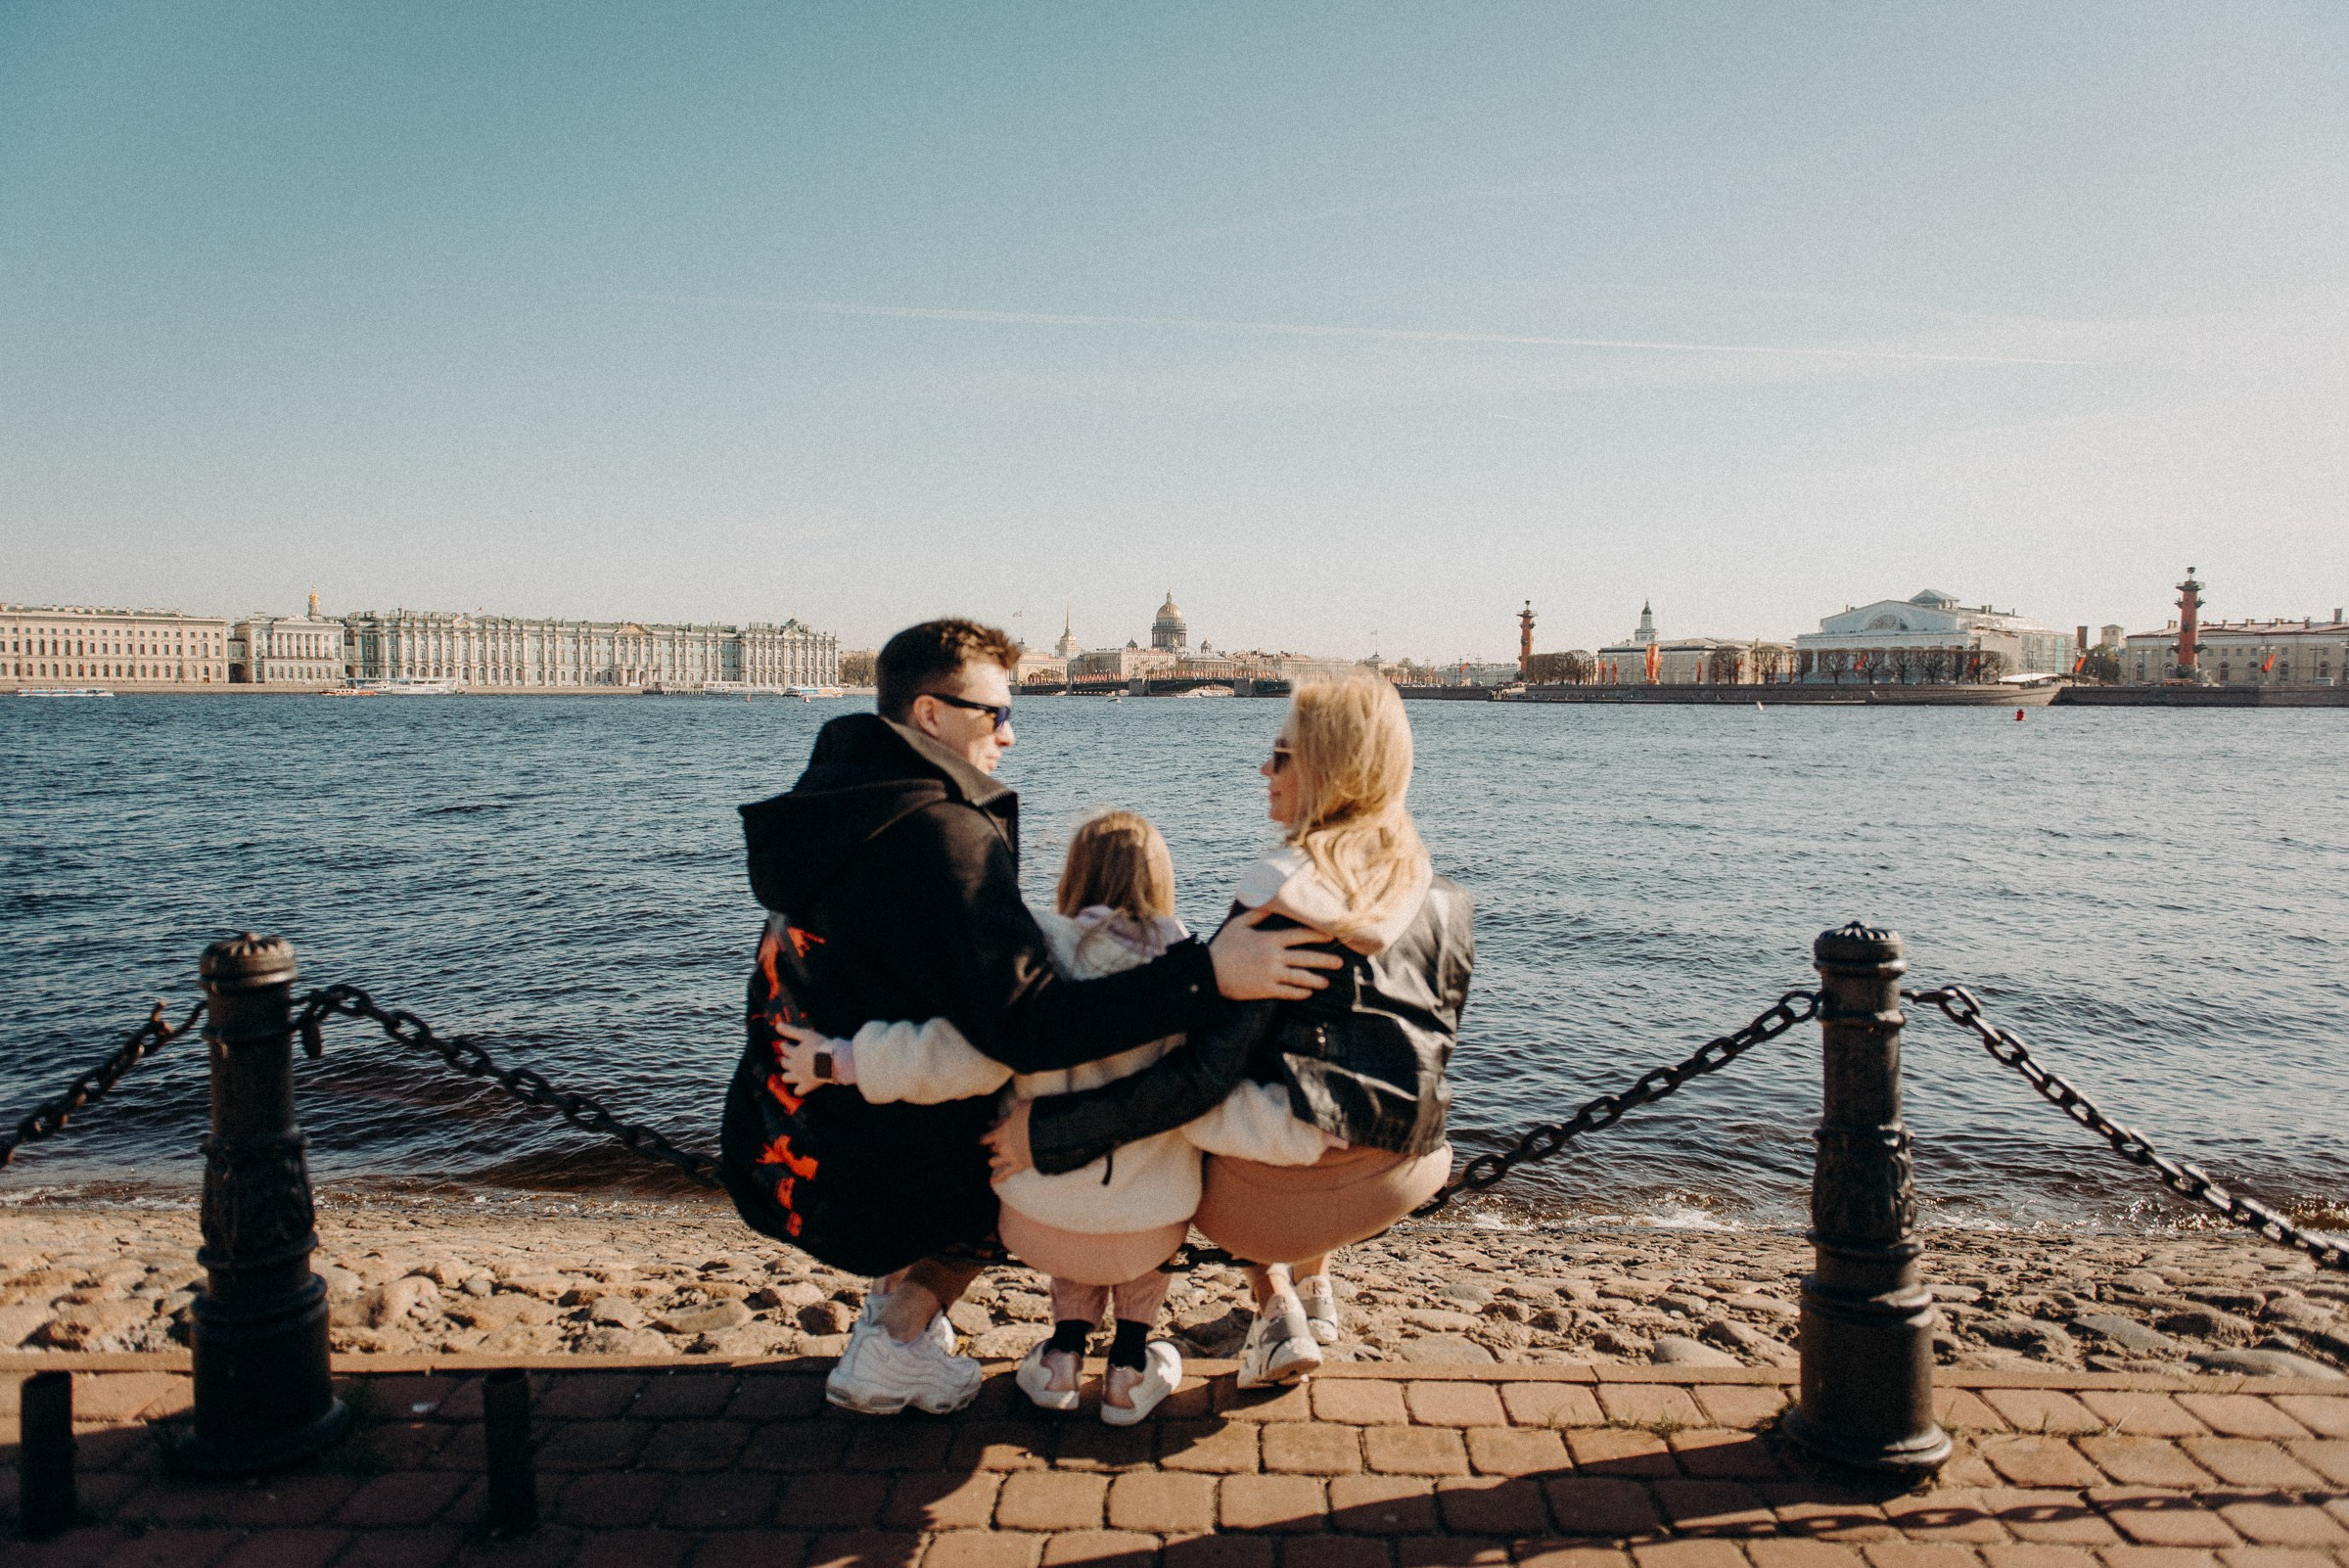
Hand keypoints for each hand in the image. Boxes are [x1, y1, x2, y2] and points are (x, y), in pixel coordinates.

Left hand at [774, 1021, 846, 1096]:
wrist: (832, 1061)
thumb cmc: (821, 1046)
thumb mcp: (806, 1035)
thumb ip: (791, 1031)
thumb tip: (777, 1025)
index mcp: (794, 1053)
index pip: (785, 1048)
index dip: (785, 1046)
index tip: (786, 1045)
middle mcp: (794, 1065)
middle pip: (784, 1063)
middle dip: (785, 1060)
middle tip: (788, 1058)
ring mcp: (799, 1076)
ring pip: (786, 1077)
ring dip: (787, 1075)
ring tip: (790, 1073)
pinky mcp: (807, 1085)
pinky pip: (798, 1091)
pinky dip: (798, 1090)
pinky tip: (799, 1088)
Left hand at [983, 1098, 1033, 1180]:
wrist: (1047, 1132)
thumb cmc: (1034, 1117)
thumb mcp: (1019, 1110)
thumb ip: (1006, 1117)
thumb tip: (994, 1122)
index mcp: (1001, 1131)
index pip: (985, 1138)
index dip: (983, 1140)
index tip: (981, 1141)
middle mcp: (1002, 1145)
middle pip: (991, 1149)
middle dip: (993, 1148)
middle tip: (995, 1147)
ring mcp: (1009, 1157)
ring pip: (993, 1162)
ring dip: (994, 1160)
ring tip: (996, 1160)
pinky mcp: (1018, 1166)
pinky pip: (1004, 1174)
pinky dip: (998, 1178)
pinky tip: (992, 1181)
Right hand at [1208, 906, 1343, 1000]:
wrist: (1209, 972)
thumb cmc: (1223, 946)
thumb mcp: (1239, 925)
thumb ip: (1259, 914)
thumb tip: (1272, 902)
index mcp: (1269, 940)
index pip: (1299, 935)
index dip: (1317, 935)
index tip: (1331, 936)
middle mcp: (1273, 957)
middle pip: (1305, 957)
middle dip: (1325, 960)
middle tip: (1340, 963)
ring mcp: (1270, 975)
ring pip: (1300, 977)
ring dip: (1315, 980)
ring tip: (1326, 983)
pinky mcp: (1265, 990)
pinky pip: (1287, 992)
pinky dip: (1299, 993)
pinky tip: (1307, 993)